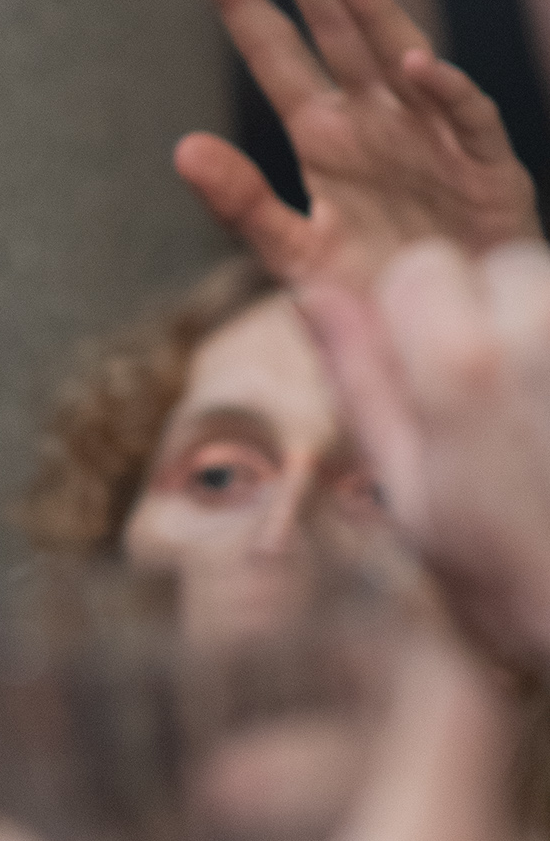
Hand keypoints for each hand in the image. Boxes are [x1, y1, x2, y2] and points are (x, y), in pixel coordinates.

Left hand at [178, 0, 538, 299]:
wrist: (448, 336)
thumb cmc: (375, 285)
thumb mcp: (294, 251)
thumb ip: (240, 204)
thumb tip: (181, 147)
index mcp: (322, 133)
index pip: (271, 48)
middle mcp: (372, 118)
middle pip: (331, 27)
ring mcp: (427, 135)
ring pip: (395, 53)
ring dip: (368, 8)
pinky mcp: (481, 168)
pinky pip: (461, 118)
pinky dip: (438, 91)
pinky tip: (411, 64)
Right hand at [304, 239, 549, 666]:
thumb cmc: (513, 574)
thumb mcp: (411, 493)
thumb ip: (363, 384)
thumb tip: (315, 295)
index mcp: (464, 368)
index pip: (421, 268)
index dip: (415, 317)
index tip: (429, 374)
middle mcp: (544, 334)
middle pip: (504, 266)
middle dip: (494, 316)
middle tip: (501, 404)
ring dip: (543, 334)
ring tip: (538, 410)